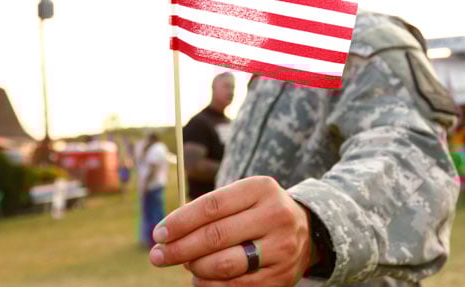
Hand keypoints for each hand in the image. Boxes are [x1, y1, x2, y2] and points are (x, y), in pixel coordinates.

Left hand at [149, 176, 312, 285]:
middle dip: (180, 248)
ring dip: (195, 268)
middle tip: (158, 255)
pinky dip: (211, 285)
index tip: (159, 233)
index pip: (212, 206)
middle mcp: (275, 216)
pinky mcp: (281, 277)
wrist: (305, 231)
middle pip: (216, 236)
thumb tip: (169, 233)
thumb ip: (210, 210)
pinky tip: (201, 278)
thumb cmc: (258, 212)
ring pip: (224, 265)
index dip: (181, 221)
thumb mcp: (242, 197)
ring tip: (186, 264)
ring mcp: (281, 248)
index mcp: (261, 188)